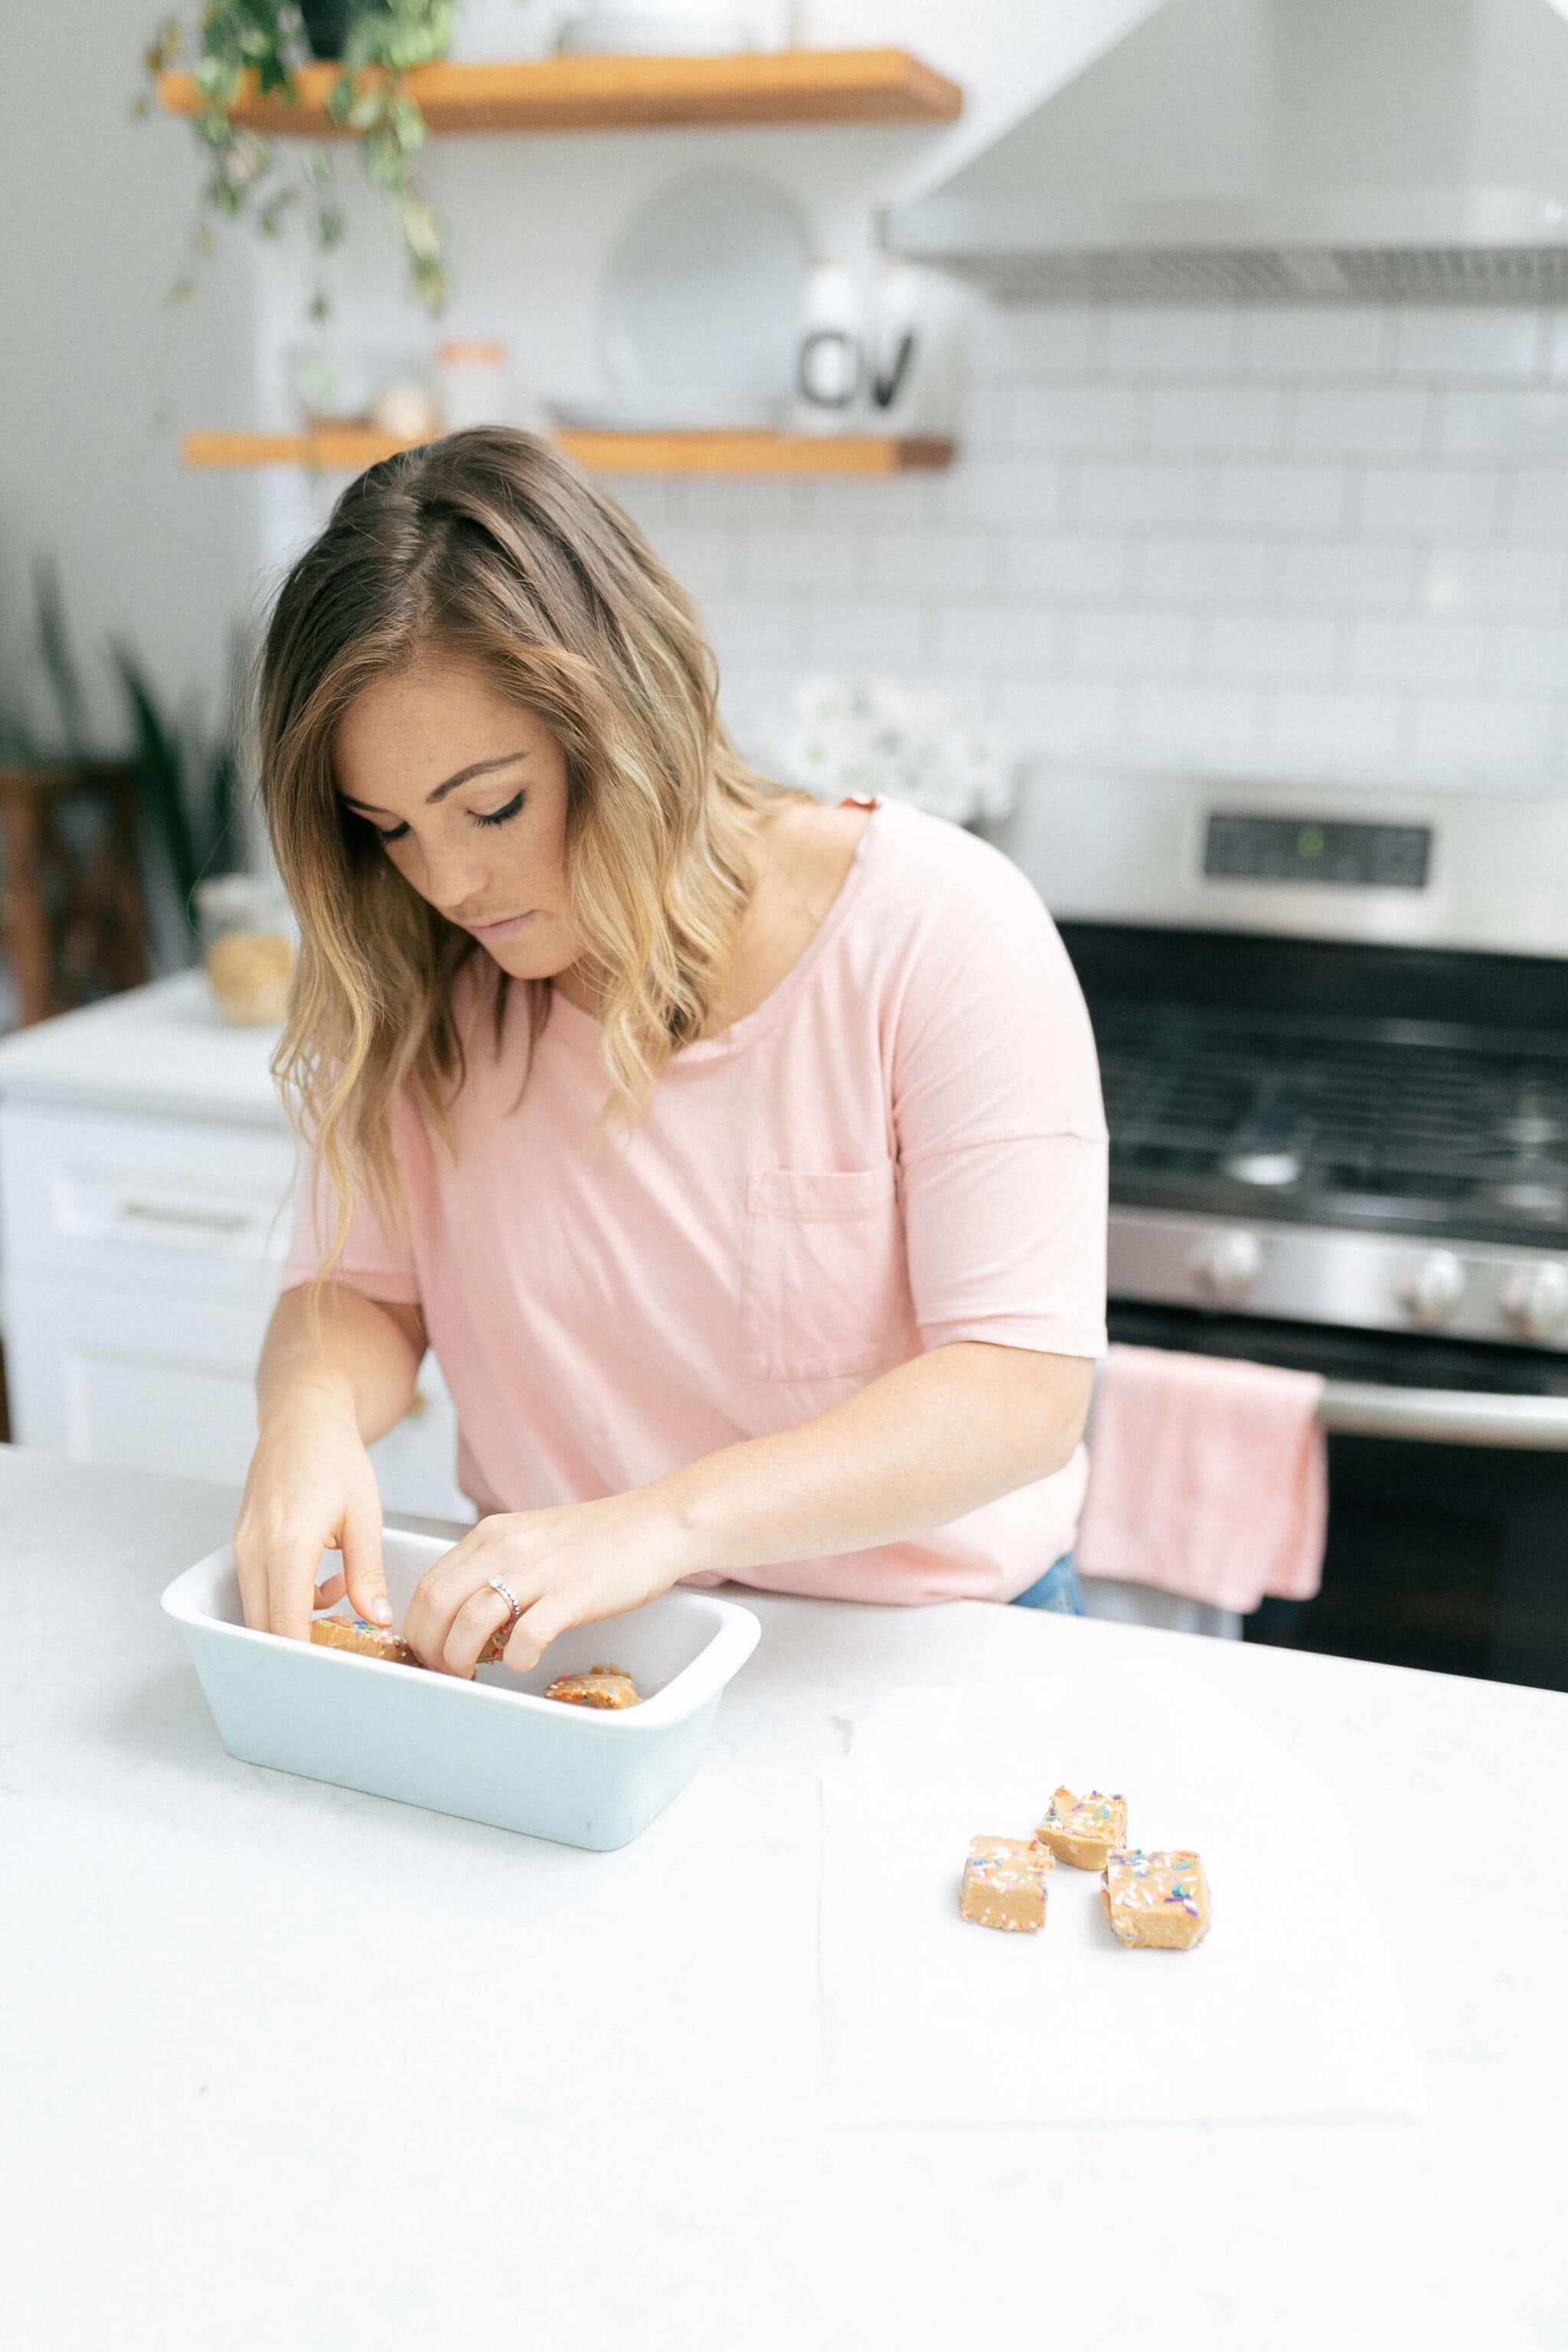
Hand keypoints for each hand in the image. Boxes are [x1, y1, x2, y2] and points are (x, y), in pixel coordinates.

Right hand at [233, 1385, 390, 1642]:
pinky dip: (286, 1600)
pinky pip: (257, 1590)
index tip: (335, 1671)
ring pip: (257, 1611)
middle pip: (264, 1626)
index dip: (306, 1654)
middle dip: (300, 1645)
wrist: (301, 1418)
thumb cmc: (336, 1460)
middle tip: (345, 1645)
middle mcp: (254, 1549)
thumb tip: (377, 1621)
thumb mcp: (365, 1514)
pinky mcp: (240, 1544)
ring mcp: (241, 1547)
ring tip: (341, 1592)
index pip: (285, 1622)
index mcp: (287, 1543)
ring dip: (295, 1620)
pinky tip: (323, 1578)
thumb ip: (367, 1572)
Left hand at [403, 1488, 690, 1678]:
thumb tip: (462, 1617)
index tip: (424, 1652)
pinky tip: (524, 1662)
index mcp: (491, 1534)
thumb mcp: (530, 1540)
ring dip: (461, 1659)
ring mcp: (540, 1571)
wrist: (656, 1524)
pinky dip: (517, 1659)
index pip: (428, 1584)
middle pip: (437, 1604)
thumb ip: (494, 1568)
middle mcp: (507, 1547)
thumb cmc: (597, 1540)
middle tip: (443, 1671)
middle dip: (430, 1648)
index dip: (417, 1627)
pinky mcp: (574, 1594)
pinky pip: (526, 1637)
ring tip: (472, 1674)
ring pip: (471, 1622)